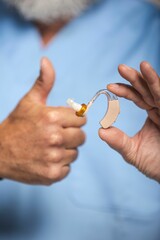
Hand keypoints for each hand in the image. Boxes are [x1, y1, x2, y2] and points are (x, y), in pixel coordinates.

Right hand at [0, 57, 85, 184]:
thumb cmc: (17, 125)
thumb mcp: (29, 101)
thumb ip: (43, 82)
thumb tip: (46, 60)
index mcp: (52, 117)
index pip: (81, 118)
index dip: (72, 120)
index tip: (62, 122)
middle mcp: (55, 138)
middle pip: (82, 136)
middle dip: (71, 134)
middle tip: (56, 135)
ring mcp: (53, 158)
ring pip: (75, 153)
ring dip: (66, 150)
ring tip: (49, 147)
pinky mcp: (52, 175)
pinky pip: (68, 168)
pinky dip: (60, 165)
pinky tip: (47, 159)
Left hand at [99, 61, 159, 181]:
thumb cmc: (157, 164)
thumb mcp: (133, 152)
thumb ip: (118, 141)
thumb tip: (100, 131)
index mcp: (152, 113)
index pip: (137, 97)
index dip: (124, 91)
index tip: (109, 87)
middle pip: (147, 89)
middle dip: (135, 78)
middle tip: (121, 68)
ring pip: (159, 90)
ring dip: (151, 78)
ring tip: (142, 65)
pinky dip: (159, 86)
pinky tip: (151, 75)